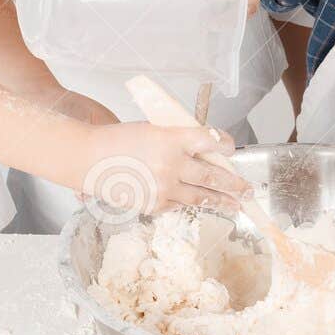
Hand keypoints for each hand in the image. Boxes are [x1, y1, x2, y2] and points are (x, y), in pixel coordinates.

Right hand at [79, 122, 252, 215]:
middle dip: (234, 184)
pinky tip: (196, 202)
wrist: (87, 160)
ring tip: (235, 205)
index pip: (211, 141)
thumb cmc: (119, 140)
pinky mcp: (154, 204)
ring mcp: (163, 188)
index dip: (226, 145)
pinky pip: (179, 205)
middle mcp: (171, 164)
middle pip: (213, 176)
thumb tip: (207, 153)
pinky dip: (188, 202)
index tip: (232, 148)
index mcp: (172, 138)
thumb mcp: (153, 129)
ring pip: (201, 197)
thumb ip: (180, 140)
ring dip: (221, 201)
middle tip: (247, 189)